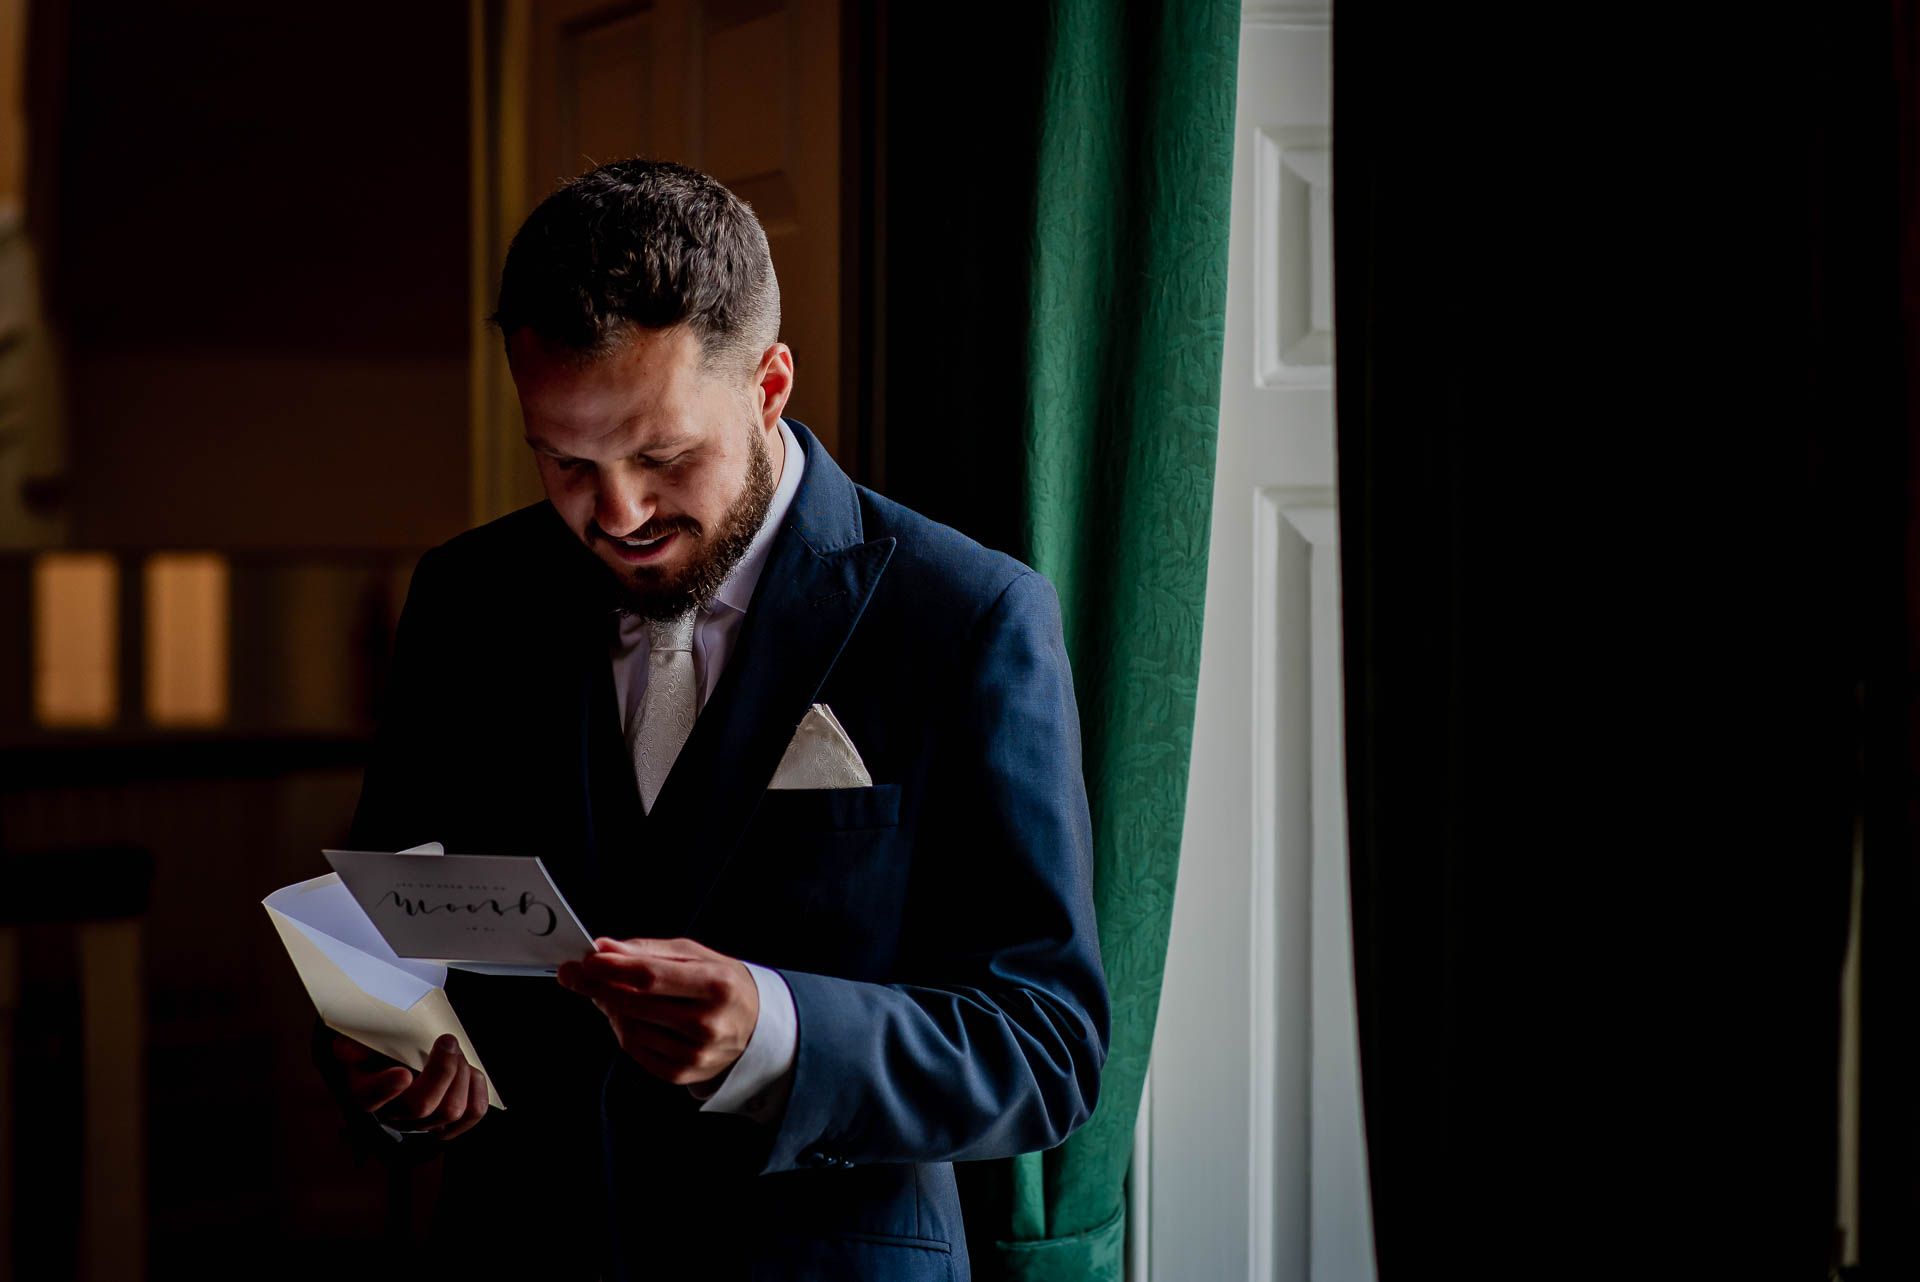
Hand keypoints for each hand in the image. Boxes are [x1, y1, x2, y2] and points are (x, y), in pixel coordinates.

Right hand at [330, 1032, 490, 1139]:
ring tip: (457, 1052)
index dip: (387, 1089)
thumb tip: (347, 1050)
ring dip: (461, 1076)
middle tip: (447, 1040)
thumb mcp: (360, 1039)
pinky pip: (473, 1113)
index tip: (403, 1073)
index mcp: (365, 1092)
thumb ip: (353, 1043)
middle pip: (421, 1106)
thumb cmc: (381, 1046)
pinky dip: (477, 1089)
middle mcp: (393, 1114)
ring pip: (451, 1111)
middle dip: (441, 1071)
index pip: (370, 1098)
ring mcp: (423, 1122)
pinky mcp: (449, 1121)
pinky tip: (471, 1071)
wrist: (399, 1056)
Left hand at [556, 936, 759, 1087]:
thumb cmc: (722, 982)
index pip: (652, 976)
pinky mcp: (683, 1073)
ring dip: (611, 1008)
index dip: (614, 968)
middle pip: (636, 1004)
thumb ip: (648, 950)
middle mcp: (707, 1023)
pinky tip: (626, 1015)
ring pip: (631, 1028)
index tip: (586, 959)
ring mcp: (695, 1053)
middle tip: (574, 974)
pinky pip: (636, 1050)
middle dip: (598, 986)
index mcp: (716, 984)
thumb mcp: (695, 955)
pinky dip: (623, 1030)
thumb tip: (604, 947)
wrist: (758, 1026)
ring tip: (609, 992)